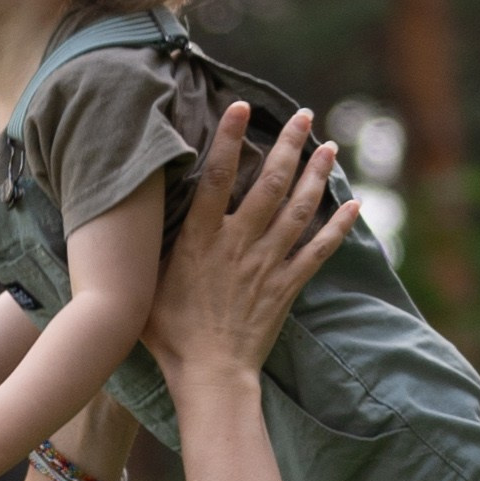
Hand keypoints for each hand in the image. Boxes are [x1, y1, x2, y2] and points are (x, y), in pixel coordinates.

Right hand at [144, 104, 356, 386]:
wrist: (210, 374)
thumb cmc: (169, 335)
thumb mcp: (145, 285)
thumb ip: (146, 251)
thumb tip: (125, 221)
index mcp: (201, 238)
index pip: (218, 176)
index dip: (230, 138)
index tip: (242, 106)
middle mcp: (239, 243)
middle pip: (271, 182)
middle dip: (290, 144)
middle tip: (303, 115)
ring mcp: (267, 264)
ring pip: (299, 208)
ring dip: (317, 173)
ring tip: (329, 146)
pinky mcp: (287, 286)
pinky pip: (319, 250)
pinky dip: (339, 225)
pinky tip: (354, 203)